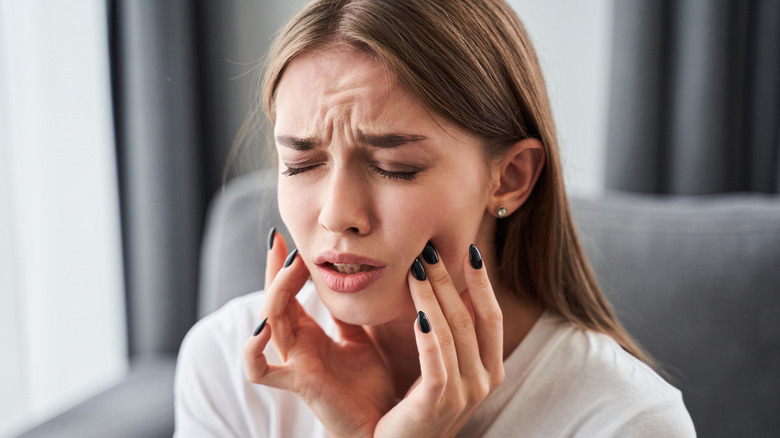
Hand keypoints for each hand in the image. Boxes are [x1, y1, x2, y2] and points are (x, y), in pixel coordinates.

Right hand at [244, 232, 395, 436]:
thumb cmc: (370, 385)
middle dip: (275, 271)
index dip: (283, 267)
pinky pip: (261, 370)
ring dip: (276, 292)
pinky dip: (253, 351)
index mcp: (309, 335)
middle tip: (281, 242)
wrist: (382, 425)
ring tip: (290, 268)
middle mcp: (296, 347)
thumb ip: (349, 313)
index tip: (285, 237)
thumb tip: (354, 275)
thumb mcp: (361, 337)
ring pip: (269, 322)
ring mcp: (294, 363)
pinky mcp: (298, 383)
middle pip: (274, 301)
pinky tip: (263, 328)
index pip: (288, 293)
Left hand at [374, 243, 504, 437]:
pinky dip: (428, 333)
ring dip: (433, 295)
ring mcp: (464, 394)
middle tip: (431, 248)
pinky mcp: (438, 403)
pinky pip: (436, 361)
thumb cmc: (416, 407)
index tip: (470, 249)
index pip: (491, 315)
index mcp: (489, 369)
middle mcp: (483, 380)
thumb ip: (442, 332)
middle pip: (470, 317)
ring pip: (452, 331)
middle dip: (450, 279)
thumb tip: (433, 285)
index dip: (483, 282)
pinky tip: (417, 311)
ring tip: (416, 268)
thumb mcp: (440, 367)